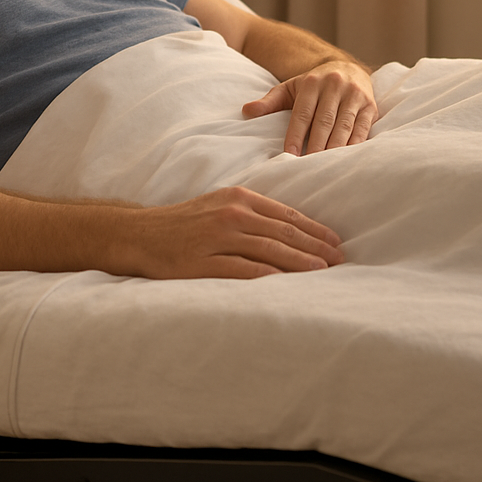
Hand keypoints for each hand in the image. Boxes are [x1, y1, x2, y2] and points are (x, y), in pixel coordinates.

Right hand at [135, 186, 344, 278]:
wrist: (141, 233)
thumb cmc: (184, 222)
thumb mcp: (218, 206)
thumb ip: (250, 213)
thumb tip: (289, 230)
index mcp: (237, 198)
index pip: (285, 215)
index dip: (314, 230)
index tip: (336, 243)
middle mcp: (231, 214)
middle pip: (283, 232)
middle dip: (316, 247)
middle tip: (340, 261)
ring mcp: (217, 238)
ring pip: (269, 250)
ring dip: (300, 262)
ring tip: (323, 272)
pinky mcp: (203, 262)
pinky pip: (243, 269)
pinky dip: (268, 276)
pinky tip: (287, 284)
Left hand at [241, 59, 377, 154]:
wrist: (347, 68)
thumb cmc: (312, 85)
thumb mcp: (290, 88)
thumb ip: (269, 101)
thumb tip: (246, 111)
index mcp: (312, 83)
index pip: (302, 113)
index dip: (295, 135)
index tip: (288, 154)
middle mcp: (334, 86)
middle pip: (323, 121)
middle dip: (315, 145)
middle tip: (306, 166)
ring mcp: (355, 95)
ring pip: (343, 126)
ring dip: (335, 148)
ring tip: (325, 166)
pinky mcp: (370, 105)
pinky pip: (362, 128)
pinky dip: (354, 145)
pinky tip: (347, 159)